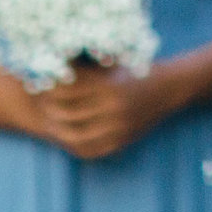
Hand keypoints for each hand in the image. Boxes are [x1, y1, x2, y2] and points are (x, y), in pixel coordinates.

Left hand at [29, 64, 164, 160]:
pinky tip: (68, 137)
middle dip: (49, 109)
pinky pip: (90, 150)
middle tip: (40, 104)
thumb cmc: (137, 70)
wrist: (171, 87)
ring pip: (75, 136)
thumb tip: (53, 62)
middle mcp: (114, 108)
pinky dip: (75, 146)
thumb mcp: (114, 65)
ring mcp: (119, 127)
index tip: (42, 83)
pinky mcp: (123, 140)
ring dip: (58, 131)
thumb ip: (86, 68)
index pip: (66, 90)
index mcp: (110, 85)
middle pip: (67, 113)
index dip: (50, 87)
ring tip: (50, 123)